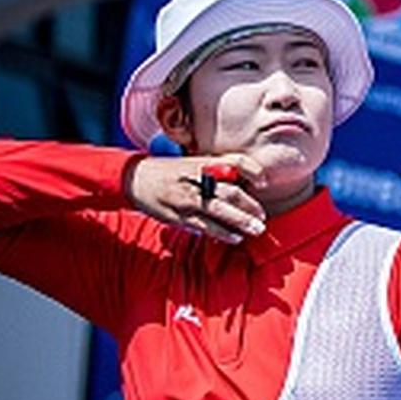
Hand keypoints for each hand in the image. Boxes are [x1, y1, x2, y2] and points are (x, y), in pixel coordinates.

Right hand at [126, 155, 269, 244]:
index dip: (253, 170)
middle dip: (250, 207)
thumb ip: (217, 171)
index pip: (235, 162)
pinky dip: (221, 233)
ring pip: (218, 212)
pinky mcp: (177, 216)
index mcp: (202, 163)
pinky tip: (234, 237)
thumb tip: (246, 184)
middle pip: (230, 192)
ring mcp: (186, 199)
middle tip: (263, 217)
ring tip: (256, 230)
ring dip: (240, 222)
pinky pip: (203, 226)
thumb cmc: (171, 172)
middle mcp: (195, 180)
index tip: (265, 183)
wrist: (135, 179)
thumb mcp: (194, 164)